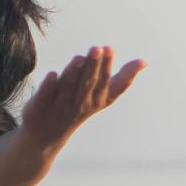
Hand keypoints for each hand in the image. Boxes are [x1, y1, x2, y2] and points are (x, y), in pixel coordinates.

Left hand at [17, 47, 144, 146]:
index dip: (107, 66)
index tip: (109, 48)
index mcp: (96, 100)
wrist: (46, 137)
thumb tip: (144, 61)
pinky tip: (52, 75)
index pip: (104, 82)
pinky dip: (49, 87)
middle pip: (88, 83)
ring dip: (73, 73)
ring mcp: (60, 106)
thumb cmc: (79, 109)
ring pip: (69, 88)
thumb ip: (122, 80)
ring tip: (79, 58)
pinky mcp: (41, 107)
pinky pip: (46, 96)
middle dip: (93, 66)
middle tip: (97, 48)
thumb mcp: (103, 97)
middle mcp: (80, 103)